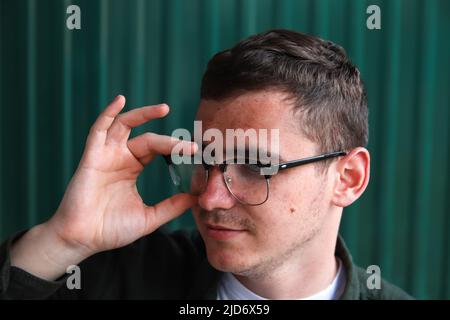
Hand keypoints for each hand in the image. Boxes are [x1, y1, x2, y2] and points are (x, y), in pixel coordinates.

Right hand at [49, 95, 196, 254]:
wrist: (84, 239)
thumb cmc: (111, 229)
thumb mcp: (149, 217)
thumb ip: (171, 207)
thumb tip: (196, 198)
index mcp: (133, 168)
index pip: (157, 150)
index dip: (175, 149)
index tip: (195, 152)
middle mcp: (120, 158)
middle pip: (147, 139)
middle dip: (168, 140)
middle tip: (188, 145)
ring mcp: (105, 155)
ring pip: (124, 126)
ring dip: (143, 115)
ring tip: (164, 108)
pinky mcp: (91, 157)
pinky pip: (98, 130)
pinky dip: (108, 113)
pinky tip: (120, 101)